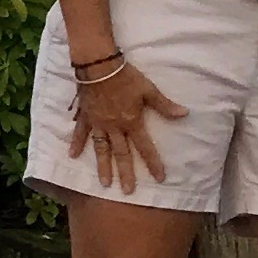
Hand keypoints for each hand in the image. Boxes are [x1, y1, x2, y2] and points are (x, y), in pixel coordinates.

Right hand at [65, 61, 187, 194]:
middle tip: (128, 191)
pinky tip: (72, 155)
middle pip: (121, 154)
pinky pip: (81, 133)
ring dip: (103, 166)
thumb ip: (164, 105)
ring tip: (104, 183)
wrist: (99, 66)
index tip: (160, 178)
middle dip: (125, 173)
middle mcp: (114, 128)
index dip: (153, 163)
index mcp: (131, 122)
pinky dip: (76, 144)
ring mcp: (98, 124)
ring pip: (101, 149)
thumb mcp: (149, 90)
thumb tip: (184, 115)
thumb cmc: (126, 77)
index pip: (145, 147)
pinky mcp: (86, 117)